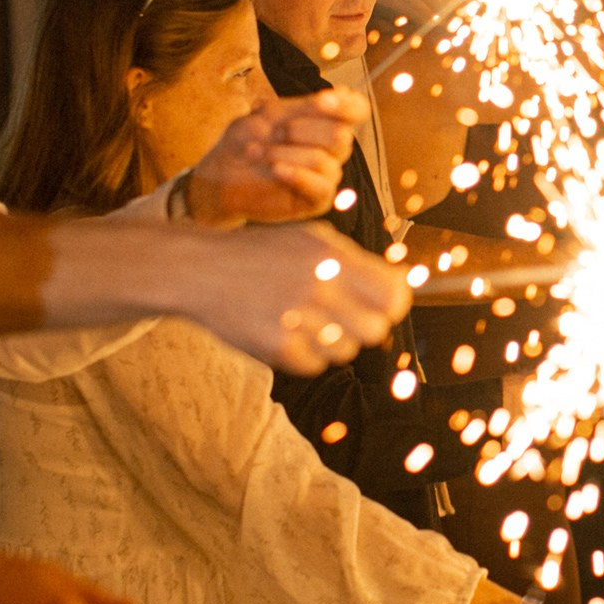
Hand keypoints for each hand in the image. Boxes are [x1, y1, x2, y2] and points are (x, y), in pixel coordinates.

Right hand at [183, 221, 409, 373]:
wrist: (200, 270)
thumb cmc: (263, 253)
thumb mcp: (310, 239)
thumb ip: (355, 262)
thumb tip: (403, 287)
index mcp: (330, 255)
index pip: (393, 295)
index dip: (392, 305)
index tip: (382, 307)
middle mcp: (316, 285)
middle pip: (375, 330)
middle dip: (363, 327)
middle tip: (341, 318)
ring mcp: (295, 318)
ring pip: (346, 351)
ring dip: (332, 342)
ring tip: (307, 322)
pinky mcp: (275, 347)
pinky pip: (314, 365)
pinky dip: (304, 355)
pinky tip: (286, 333)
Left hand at [188, 90, 364, 223]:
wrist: (220, 176)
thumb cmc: (245, 141)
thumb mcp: (271, 116)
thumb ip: (306, 106)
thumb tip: (345, 92)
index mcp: (324, 121)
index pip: (357, 110)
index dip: (346, 105)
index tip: (321, 101)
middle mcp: (331, 148)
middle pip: (341, 135)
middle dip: (303, 130)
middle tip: (274, 132)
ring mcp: (326, 175)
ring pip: (324, 161)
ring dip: (285, 153)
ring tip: (255, 152)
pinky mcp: (317, 200)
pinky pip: (321, 186)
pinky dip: (296, 174)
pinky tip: (275, 170)